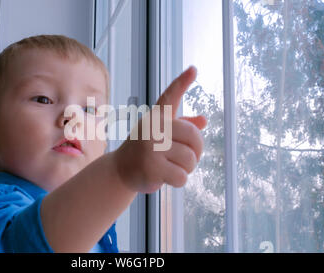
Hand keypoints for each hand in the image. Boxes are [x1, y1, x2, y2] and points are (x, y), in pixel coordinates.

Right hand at [113, 66, 206, 192]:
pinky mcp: (151, 167)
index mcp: (156, 117)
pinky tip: (165, 178)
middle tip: (185, 158)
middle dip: (196, 152)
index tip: (193, 69)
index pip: (170, 96)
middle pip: (194, 137)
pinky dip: (178, 181)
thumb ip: (182, 127)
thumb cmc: (145, 150)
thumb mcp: (161, 135)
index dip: (182, 82)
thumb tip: (203, 120)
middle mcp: (152, 128)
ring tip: (171, 168)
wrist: (120, 170)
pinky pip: (182, 177)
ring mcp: (151, 147)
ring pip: (190, 160)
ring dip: (186, 169)